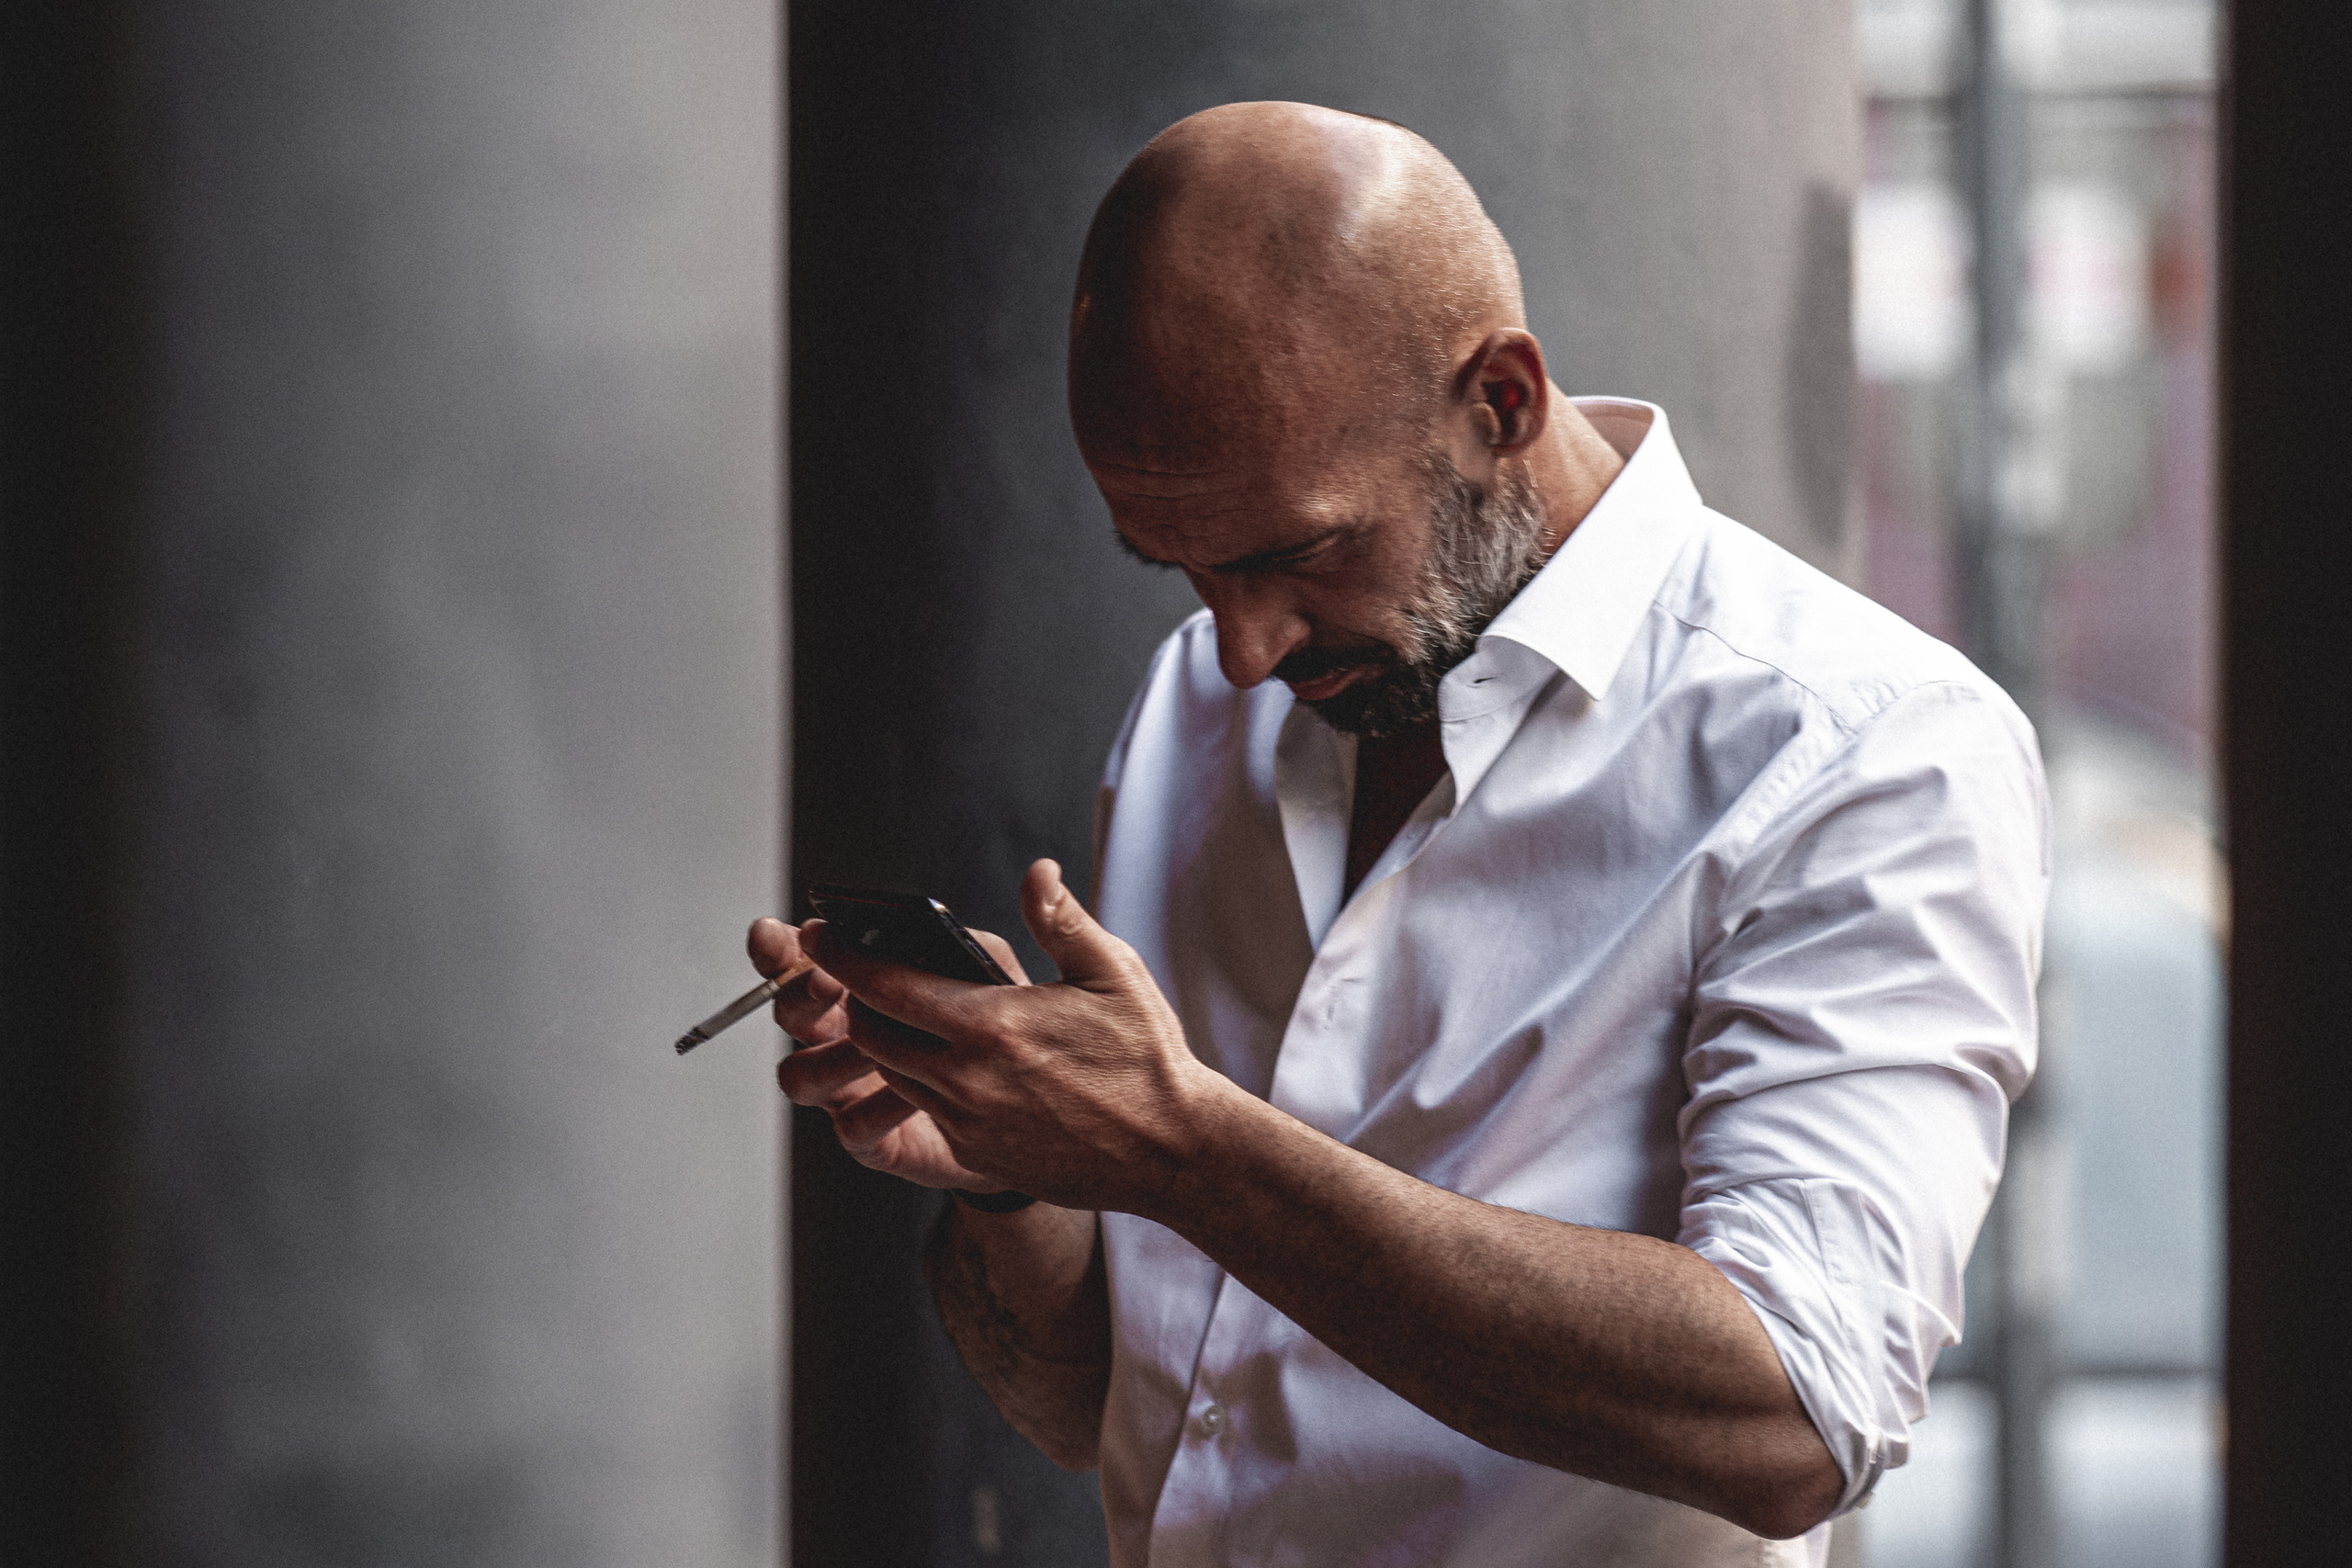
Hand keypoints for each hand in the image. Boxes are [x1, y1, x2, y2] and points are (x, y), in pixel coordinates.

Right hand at [751, 912, 1029, 1191]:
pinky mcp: (872, 1138)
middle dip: (800, 995)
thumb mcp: (987, 973)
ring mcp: (849, 1088)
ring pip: (800, 1074)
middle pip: (788, 1012)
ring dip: (832, 1058)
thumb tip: (933, 927)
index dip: (777, 947)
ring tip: (873, 1048)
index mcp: (856, 986)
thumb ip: (959, 945)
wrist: (1032, 1105)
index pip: (798, 960)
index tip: (773, 934)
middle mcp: (841, 1035)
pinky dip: (877, 1109)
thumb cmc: (998, 1031)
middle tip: (830, 984)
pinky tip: (914, 1096)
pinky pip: (851, 1125)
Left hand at [801, 858, 1226, 1214]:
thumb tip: (1036, 872)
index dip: (843, 957)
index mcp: (991, 1025)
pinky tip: (945, 1061)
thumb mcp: (1113, 974)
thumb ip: (1061, 921)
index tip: (820, 935)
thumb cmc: (1147, 1058)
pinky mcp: (976, 1153)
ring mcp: (967, 1122)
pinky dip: (917, 1081)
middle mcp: (966, 1078)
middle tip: (857, 975)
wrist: (1170, 1150)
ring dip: (884, 1043)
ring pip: (891, 1075)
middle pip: (871, 1034)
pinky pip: (924, 1109)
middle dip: (854, 1003)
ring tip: (900, 1014)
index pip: (886, 985)